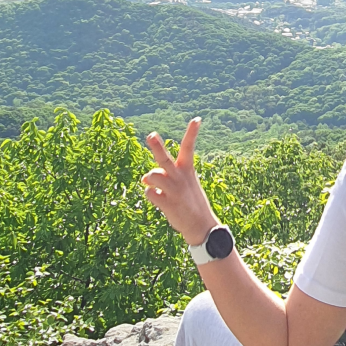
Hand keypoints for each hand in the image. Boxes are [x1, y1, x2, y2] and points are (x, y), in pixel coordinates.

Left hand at [141, 117, 219, 245]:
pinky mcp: (167, 203)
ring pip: (151, 175)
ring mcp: (174, 190)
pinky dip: (151, 195)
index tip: (197, 119)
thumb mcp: (181, 184)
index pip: (189, 147)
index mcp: (187, 170)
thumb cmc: (189, 201)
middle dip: (157, 146)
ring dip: (150, 180)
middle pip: (164, 158)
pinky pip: (148, 192)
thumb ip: (162, 176)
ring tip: (158, 188)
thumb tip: (144, 178)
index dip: (192, 132)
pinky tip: (161, 201)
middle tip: (150, 135)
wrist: (200, 226)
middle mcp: (180, 177)